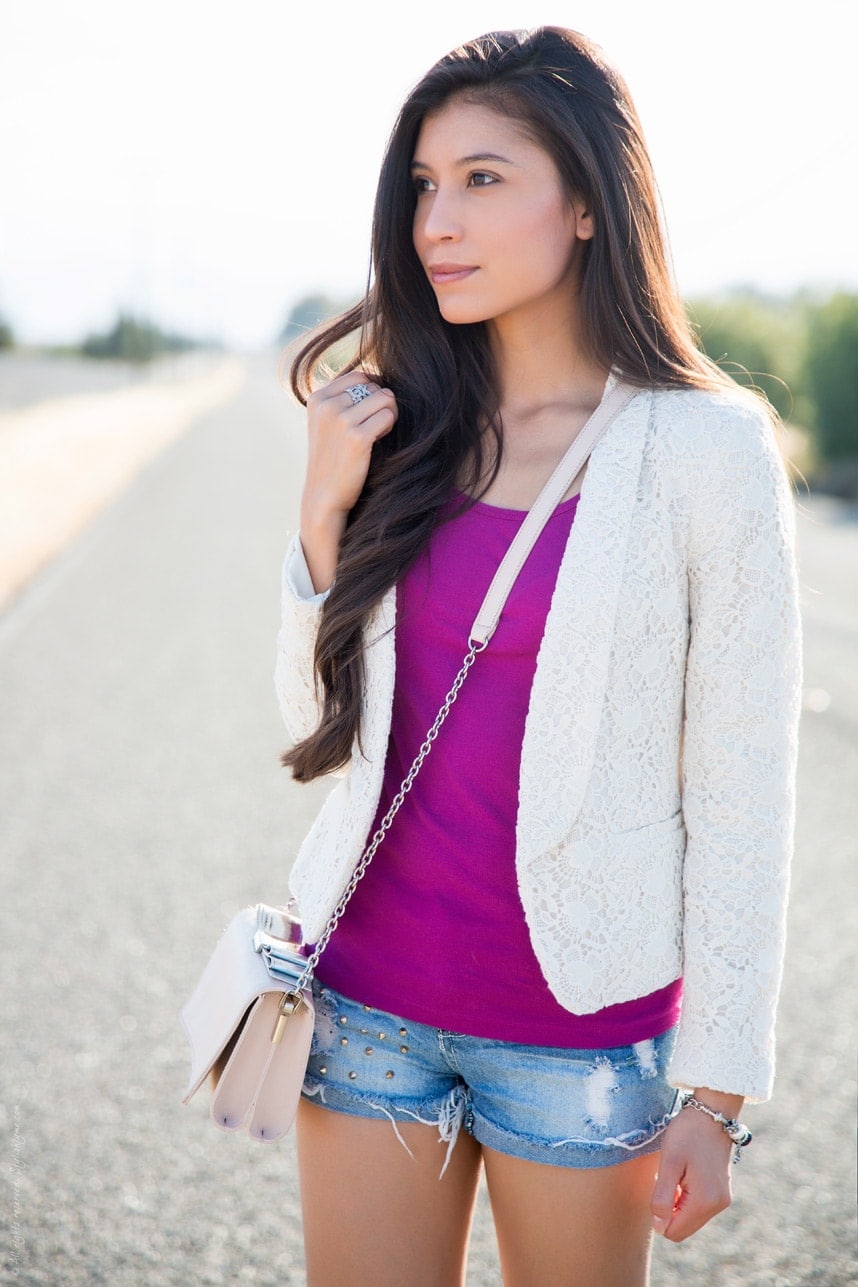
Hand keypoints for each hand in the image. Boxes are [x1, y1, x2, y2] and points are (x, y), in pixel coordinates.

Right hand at [299, 370, 397, 590]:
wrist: (324, 496)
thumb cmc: (333, 458)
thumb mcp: (327, 422)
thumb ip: (344, 398)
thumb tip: (378, 378)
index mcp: (317, 398)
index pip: (359, 375)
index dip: (371, 392)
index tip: (366, 414)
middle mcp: (326, 405)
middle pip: (373, 386)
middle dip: (380, 405)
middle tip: (372, 428)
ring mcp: (340, 420)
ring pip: (385, 397)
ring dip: (388, 414)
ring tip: (376, 433)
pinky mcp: (356, 437)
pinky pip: (388, 416)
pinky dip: (388, 427)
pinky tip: (377, 441)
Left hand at [650, 1089, 742, 1241]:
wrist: (712, 1113)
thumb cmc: (688, 1134)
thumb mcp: (670, 1162)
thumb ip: (663, 1197)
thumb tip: (659, 1227)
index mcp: (705, 1201)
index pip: (675, 1232)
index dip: (659, 1215)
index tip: (660, 1186)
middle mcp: (717, 1205)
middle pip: (683, 1227)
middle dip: (669, 1209)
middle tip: (668, 1178)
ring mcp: (722, 1199)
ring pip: (690, 1218)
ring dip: (678, 1202)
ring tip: (677, 1174)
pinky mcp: (721, 1191)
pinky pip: (698, 1207)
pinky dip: (687, 1196)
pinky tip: (685, 1174)